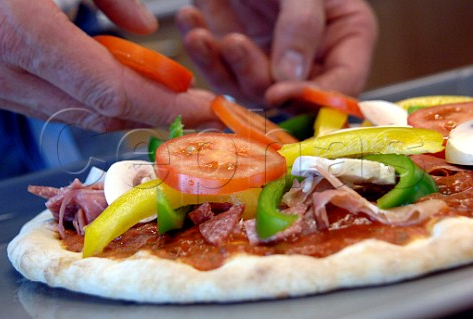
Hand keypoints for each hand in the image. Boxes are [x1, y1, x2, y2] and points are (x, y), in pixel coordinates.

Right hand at [0, 0, 219, 131]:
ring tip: (166, 94)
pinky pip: (53, 104)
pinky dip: (93, 98)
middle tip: (194, 106)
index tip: (204, 107)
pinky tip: (117, 81)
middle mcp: (2, 70)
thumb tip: (142, 28)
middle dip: (153, 113)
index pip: (111, 90)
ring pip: (77, 113)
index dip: (164, 104)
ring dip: (127, 108)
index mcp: (18, 32)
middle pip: (99, 112)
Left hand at [176, 0, 376, 106]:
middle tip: (234, 44)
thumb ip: (302, 25)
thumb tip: (287, 79)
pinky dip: (201, 50)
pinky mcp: (236, 54)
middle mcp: (307, 58)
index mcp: (344, 39)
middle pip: (286, 94)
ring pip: (246, 88)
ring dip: (221, 66)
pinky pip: (218, 67)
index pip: (339, 86)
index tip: (278, 93)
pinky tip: (191, 20)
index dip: (310, 97)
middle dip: (255, 77)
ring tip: (202, 35)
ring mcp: (270, 58)